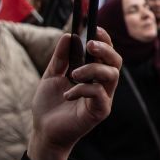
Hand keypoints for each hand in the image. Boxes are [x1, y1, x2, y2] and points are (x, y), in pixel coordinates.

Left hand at [27, 27, 121, 159]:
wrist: (43, 131)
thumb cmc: (50, 105)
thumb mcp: (52, 75)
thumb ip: (61, 57)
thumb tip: (68, 35)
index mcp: (93, 74)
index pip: (106, 53)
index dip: (105, 39)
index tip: (95, 28)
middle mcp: (102, 84)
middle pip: (116, 61)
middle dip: (105, 49)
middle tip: (90, 45)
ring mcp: (104, 98)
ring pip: (111, 75)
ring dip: (93, 69)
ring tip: (73, 74)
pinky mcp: (101, 111)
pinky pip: (99, 93)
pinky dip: (82, 89)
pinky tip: (68, 95)